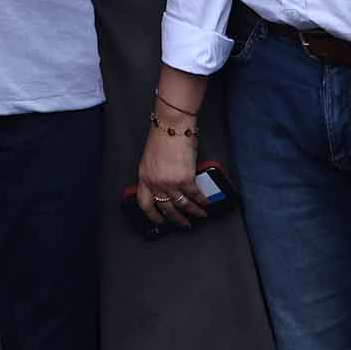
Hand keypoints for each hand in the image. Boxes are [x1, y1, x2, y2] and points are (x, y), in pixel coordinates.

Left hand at [135, 114, 203, 228]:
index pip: (145, 203)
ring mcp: (170, 183)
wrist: (172, 125)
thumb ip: (155, 174)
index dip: (152, 216)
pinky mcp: (186, 180)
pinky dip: (202, 201)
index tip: (159, 221)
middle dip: (176, 219)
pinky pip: (195, 195)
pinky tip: (206, 203)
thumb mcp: (151, 159)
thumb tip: (167, 186)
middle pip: (165, 208)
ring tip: (200, 215)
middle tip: (183, 224)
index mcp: (144, 176)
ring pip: (182, 205)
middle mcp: (155, 183)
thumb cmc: (162, 136)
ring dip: (192, 212)